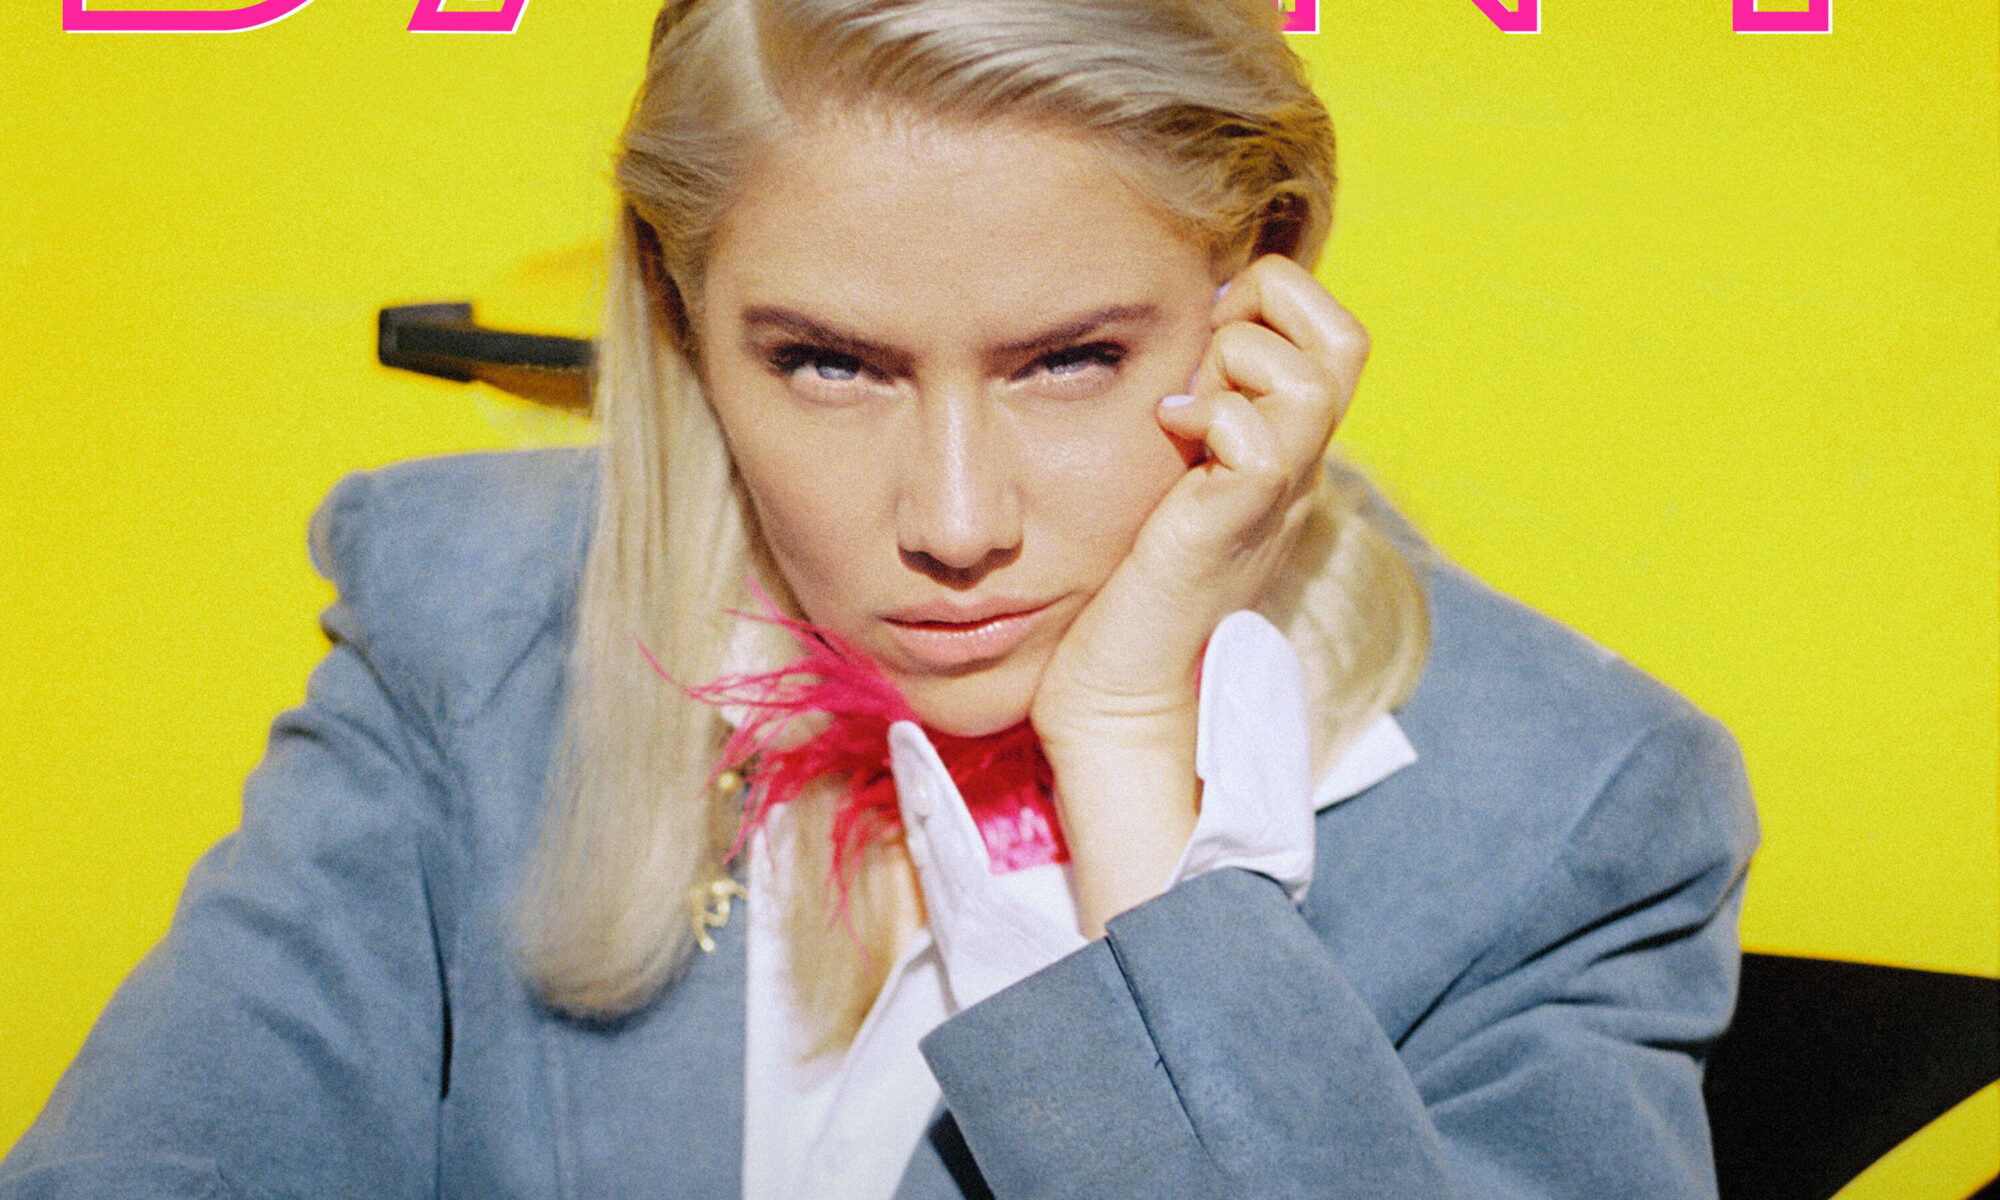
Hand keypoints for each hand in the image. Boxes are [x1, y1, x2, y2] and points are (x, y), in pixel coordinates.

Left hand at [1030, 254, 1370, 931]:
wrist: (1118, 695)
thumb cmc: (1127, 591)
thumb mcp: (1170, 484)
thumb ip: (1190, 420)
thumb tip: (1176, 349)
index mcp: (1285, 451)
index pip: (1331, 334)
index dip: (1271, 305)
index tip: (1198, 343)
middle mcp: (1297, 469)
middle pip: (1345, 338)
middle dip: (1264, 314)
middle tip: (1196, 365)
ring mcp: (1272, 500)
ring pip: (1309, 377)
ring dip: (1234, 364)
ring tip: (1181, 411)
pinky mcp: (1232, 528)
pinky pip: (1260, 439)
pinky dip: (1213, 416)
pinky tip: (1168, 436)